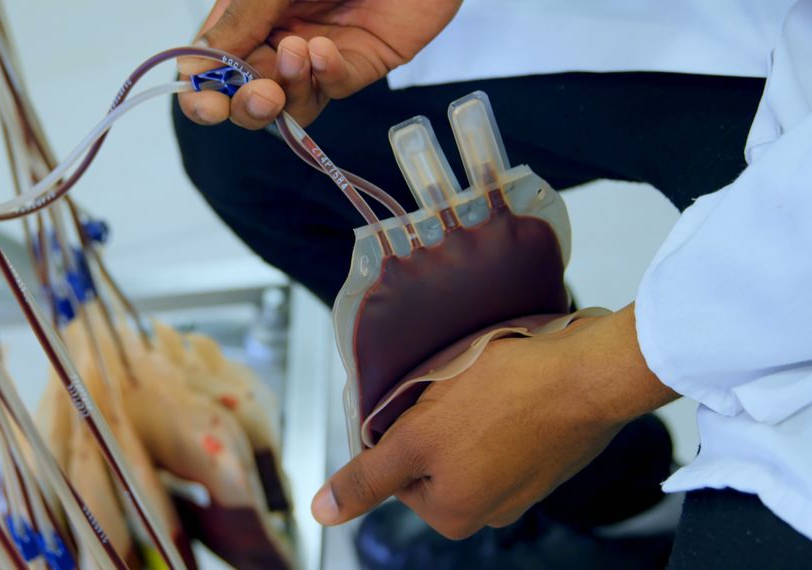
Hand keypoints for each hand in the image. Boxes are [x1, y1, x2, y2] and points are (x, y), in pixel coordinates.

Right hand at [178, 0, 463, 128]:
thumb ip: (239, 19)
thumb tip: (197, 65)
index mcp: (247, 13)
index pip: (211, 65)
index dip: (203, 91)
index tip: (207, 104)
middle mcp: (277, 37)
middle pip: (246, 96)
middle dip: (246, 104)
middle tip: (261, 96)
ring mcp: (318, 54)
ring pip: (291, 103)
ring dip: (289, 90)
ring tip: (299, 53)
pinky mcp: (360, 62)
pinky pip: (334, 86)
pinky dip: (326, 74)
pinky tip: (323, 50)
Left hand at [310, 304, 679, 537]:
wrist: (590, 375)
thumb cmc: (508, 400)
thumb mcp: (416, 439)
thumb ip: (367, 478)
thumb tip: (324, 511)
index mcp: (452, 514)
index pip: (394, 469)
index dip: (396, 428)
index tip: (412, 403)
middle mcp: (490, 509)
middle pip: (432, 455)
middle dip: (432, 419)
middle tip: (447, 388)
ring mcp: (524, 483)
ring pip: (468, 438)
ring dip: (466, 409)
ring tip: (484, 383)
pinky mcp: (549, 454)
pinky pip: (505, 427)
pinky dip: (502, 406)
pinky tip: (511, 385)